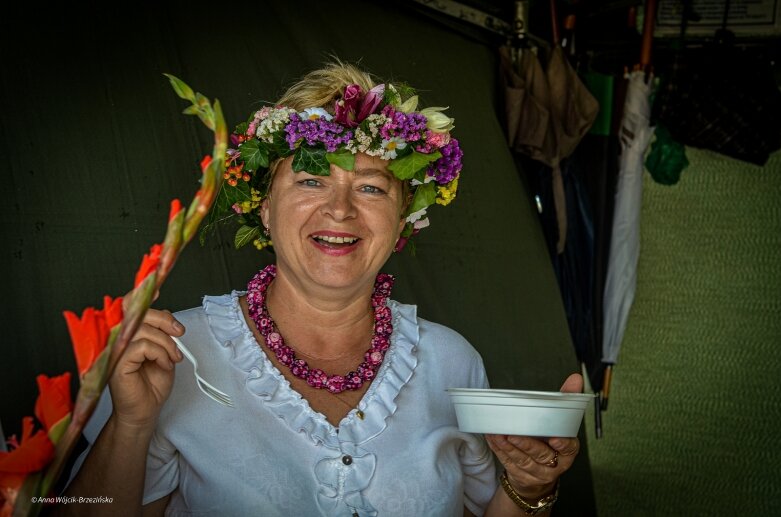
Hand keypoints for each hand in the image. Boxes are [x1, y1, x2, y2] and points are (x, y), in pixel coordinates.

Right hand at [108, 306, 184, 430]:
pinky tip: (164, 364)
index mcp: (126, 334)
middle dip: (164, 320)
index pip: (128, 307)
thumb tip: (166, 315)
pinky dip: (160, 354)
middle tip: (179, 333)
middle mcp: (117, 339)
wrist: (146, 410)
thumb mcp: (163, 350)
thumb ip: (160, 332)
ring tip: (172, 358)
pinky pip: (141, 346)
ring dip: (166, 343)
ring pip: (143, 330)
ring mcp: (115, 351)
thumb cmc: (152, 382)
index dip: (141, 295)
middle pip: (137, 313)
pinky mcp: (117, 364)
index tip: (157, 290)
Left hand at [485, 373, 582, 499]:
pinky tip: (493, 439)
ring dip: (509, 448)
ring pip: (523, 461)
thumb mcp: (560, 422)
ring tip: (499, 435)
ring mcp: (537, 472)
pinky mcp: (521, 475)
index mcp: (567, 451)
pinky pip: (509, 463)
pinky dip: (500, 451)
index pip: (569, 448)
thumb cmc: (551, 442)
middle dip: (528, 445)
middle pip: (542, 455)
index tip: (555, 438)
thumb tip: (575, 378)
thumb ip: (566, 399)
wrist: (540, 473)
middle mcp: (554, 464)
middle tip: (514, 435)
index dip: (563, 444)